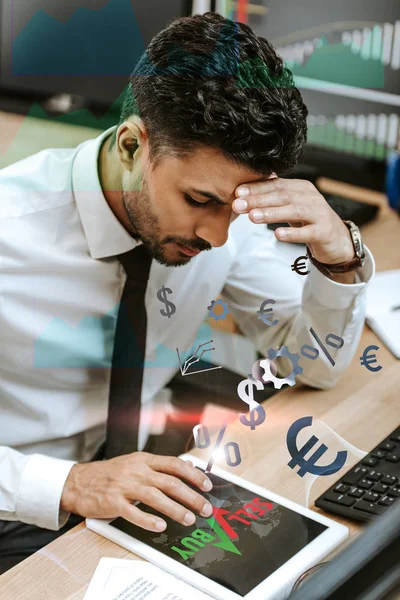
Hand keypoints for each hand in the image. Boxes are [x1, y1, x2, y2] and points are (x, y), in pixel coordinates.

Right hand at [60, 452, 212, 532]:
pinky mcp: (113, 503)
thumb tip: (186, 465)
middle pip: (170, 483)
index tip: (207, 485)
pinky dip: (148, 520)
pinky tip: (160, 526)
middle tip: (204, 508)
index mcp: (143, 460)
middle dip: (191, 496)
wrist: (77, 481)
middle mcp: (136, 471)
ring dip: (176, 509)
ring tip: (189, 519)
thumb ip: (159, 465)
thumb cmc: (108, 473)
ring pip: (156, 497)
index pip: (174, 465)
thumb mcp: (135, 462)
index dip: (193, 475)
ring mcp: (124, 487)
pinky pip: (133, 513)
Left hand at [232, 177, 354, 265]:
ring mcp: (319, 214)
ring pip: (294, 211)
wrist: (338, 240)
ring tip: (253, 217)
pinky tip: (277, 234)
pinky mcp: (324, 232)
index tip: (237, 192)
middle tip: (239, 205)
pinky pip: (307, 232)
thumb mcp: (292, 206)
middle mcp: (311, 197)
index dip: (256, 188)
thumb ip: (273, 197)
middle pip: (283, 196)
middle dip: (259, 200)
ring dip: (271, 214)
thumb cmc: (310, 221)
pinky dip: (292, 233)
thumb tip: (245, 190)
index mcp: (301, 188)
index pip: (276, 185)